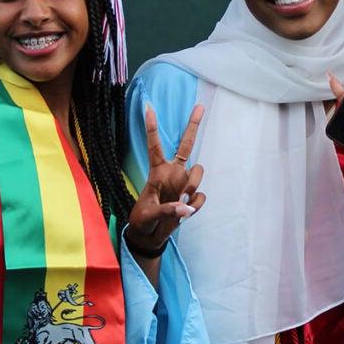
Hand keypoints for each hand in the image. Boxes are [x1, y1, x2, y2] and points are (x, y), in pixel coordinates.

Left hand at [125, 104, 205, 256]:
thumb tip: (186, 207)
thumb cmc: (142, 221)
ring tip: (184, 199)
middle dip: (193, 125)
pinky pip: (201, 196)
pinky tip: (186, 212)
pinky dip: (195, 204)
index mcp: (157, 172)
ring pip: (199, 171)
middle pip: (186, 145)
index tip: (148, 107)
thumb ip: (166, 210)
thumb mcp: (147, 215)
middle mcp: (173, 173)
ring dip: (194, 184)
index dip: (152, 128)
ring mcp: (184, 184)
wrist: (150, 237)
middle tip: (200, 106)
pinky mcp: (191, 198)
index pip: (155, 146)